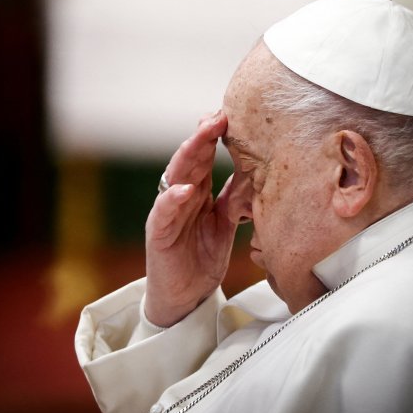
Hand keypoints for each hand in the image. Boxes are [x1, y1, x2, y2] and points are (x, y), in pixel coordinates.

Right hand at [144, 110, 236, 326]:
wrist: (185, 297)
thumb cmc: (201, 259)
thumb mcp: (224, 225)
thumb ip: (233, 199)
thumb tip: (254, 172)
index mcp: (196, 193)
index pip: (204, 158)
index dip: (215, 137)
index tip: (231, 115)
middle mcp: (179, 198)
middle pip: (190, 161)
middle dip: (203, 137)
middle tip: (218, 116)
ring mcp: (166, 214)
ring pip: (175, 179)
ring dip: (188, 157)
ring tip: (200, 137)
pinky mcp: (158, 235)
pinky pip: (164, 214)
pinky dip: (173, 201)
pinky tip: (185, 190)